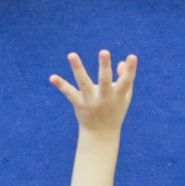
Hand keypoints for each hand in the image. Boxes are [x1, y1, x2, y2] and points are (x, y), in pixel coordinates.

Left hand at [52, 49, 136, 185]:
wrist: (101, 134)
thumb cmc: (115, 111)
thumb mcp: (124, 97)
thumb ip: (125, 79)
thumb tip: (121, 62)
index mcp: (119, 95)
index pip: (127, 81)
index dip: (130, 69)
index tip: (132, 56)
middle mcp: (105, 98)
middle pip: (105, 80)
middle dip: (105, 66)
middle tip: (104, 51)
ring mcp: (91, 101)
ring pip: (84, 83)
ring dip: (78, 68)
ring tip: (72, 54)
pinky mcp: (79, 104)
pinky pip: (69, 93)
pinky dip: (61, 85)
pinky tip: (52, 77)